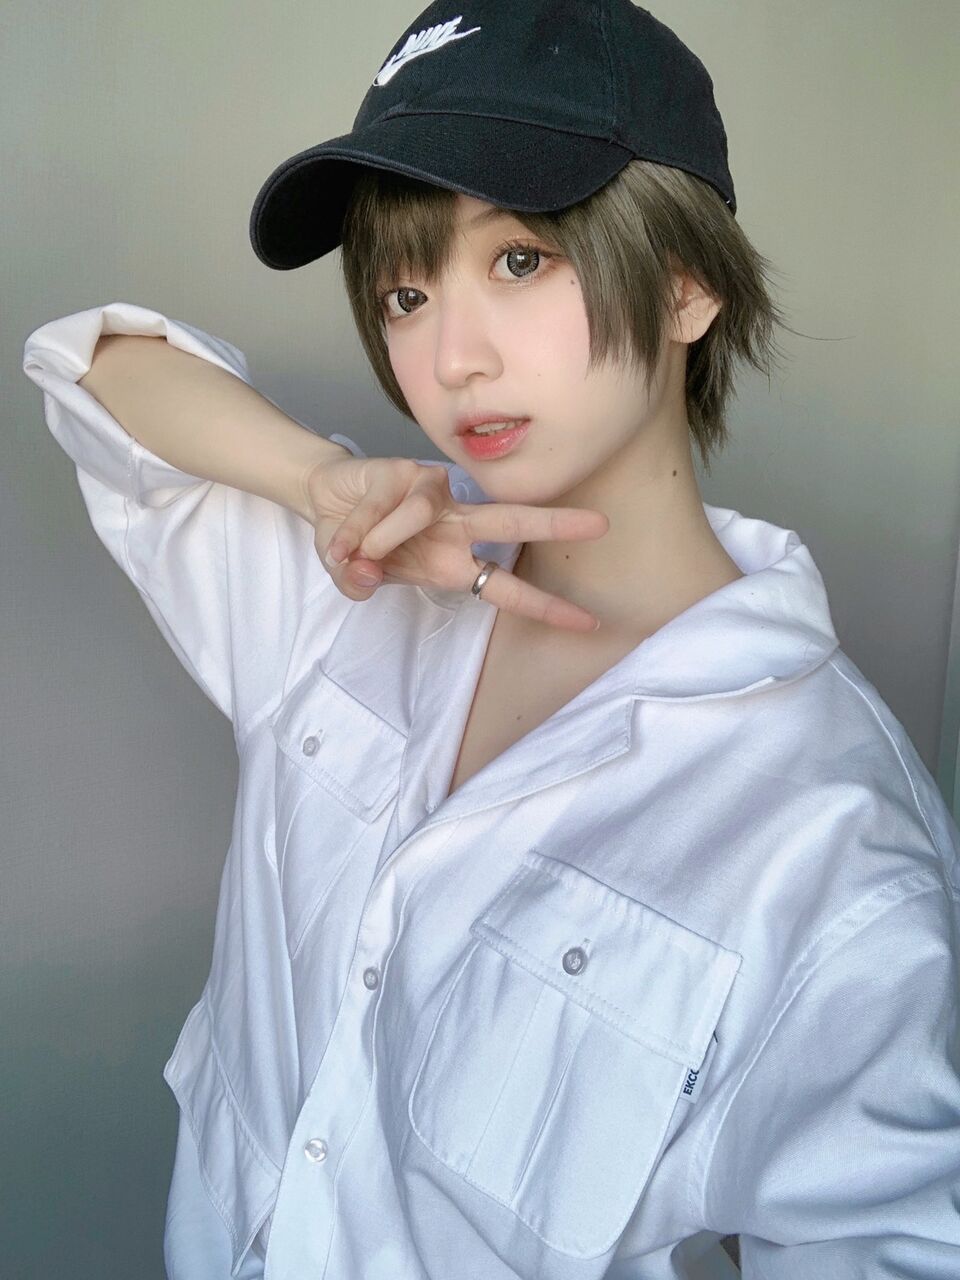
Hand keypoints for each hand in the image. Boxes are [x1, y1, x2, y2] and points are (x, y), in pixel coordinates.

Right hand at [302, 454, 608, 631]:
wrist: (325, 500)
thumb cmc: (354, 542)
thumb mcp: (355, 574)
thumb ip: (357, 582)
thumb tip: (363, 578)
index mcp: (454, 564)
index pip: (507, 589)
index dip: (546, 607)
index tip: (589, 622)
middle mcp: (456, 529)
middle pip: (511, 524)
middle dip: (554, 524)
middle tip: (601, 525)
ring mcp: (436, 497)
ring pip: (422, 516)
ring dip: (381, 539)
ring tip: (354, 550)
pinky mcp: (408, 472)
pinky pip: (388, 505)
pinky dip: (359, 527)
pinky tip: (343, 537)